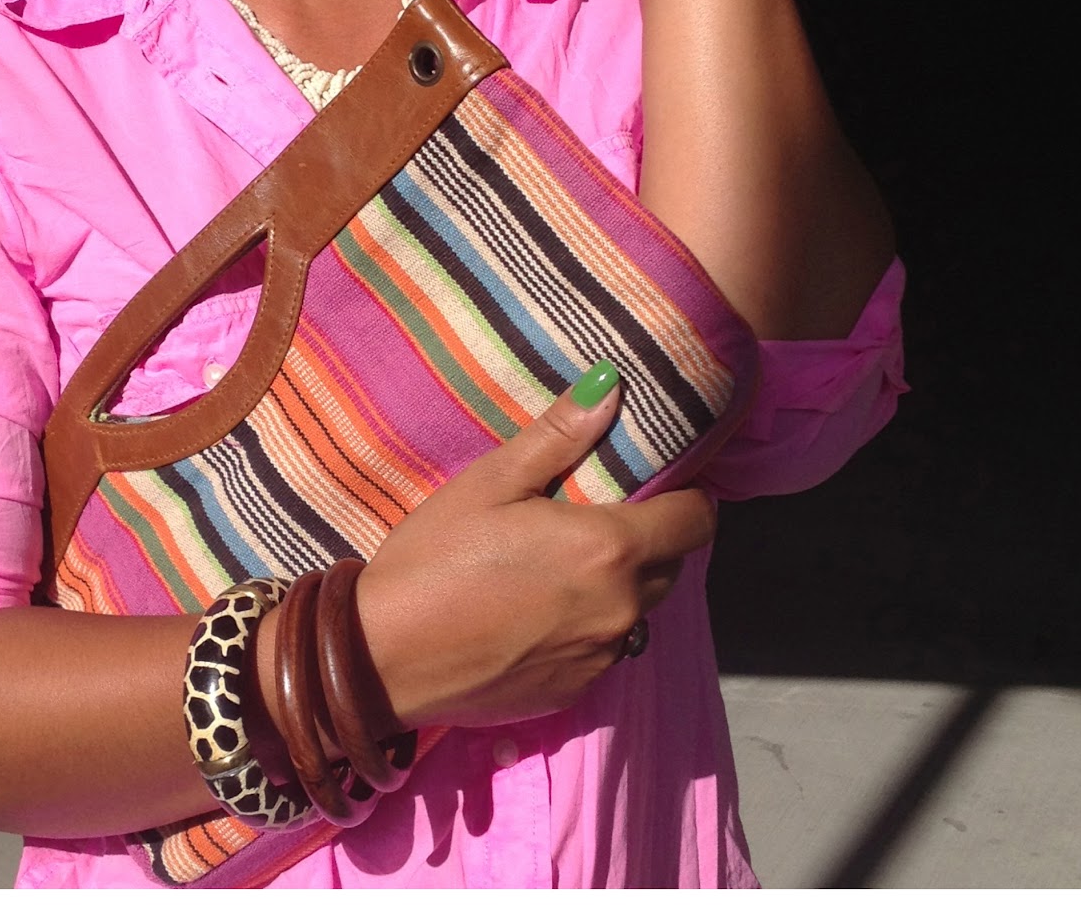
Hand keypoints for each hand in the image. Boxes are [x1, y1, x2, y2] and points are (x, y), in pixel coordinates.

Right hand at [356, 366, 716, 729]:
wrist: (384, 659)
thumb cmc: (433, 560)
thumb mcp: (490, 483)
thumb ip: (558, 437)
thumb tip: (612, 388)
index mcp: (610, 549)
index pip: (696, 521)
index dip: (685, 498)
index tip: (654, 486)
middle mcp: (623, 609)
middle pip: (672, 567)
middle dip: (650, 540)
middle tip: (595, 519)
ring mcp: (600, 658)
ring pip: (639, 613)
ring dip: (619, 588)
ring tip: (561, 569)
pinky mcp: (574, 693)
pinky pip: (603, 651)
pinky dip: (586, 630)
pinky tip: (535, 615)